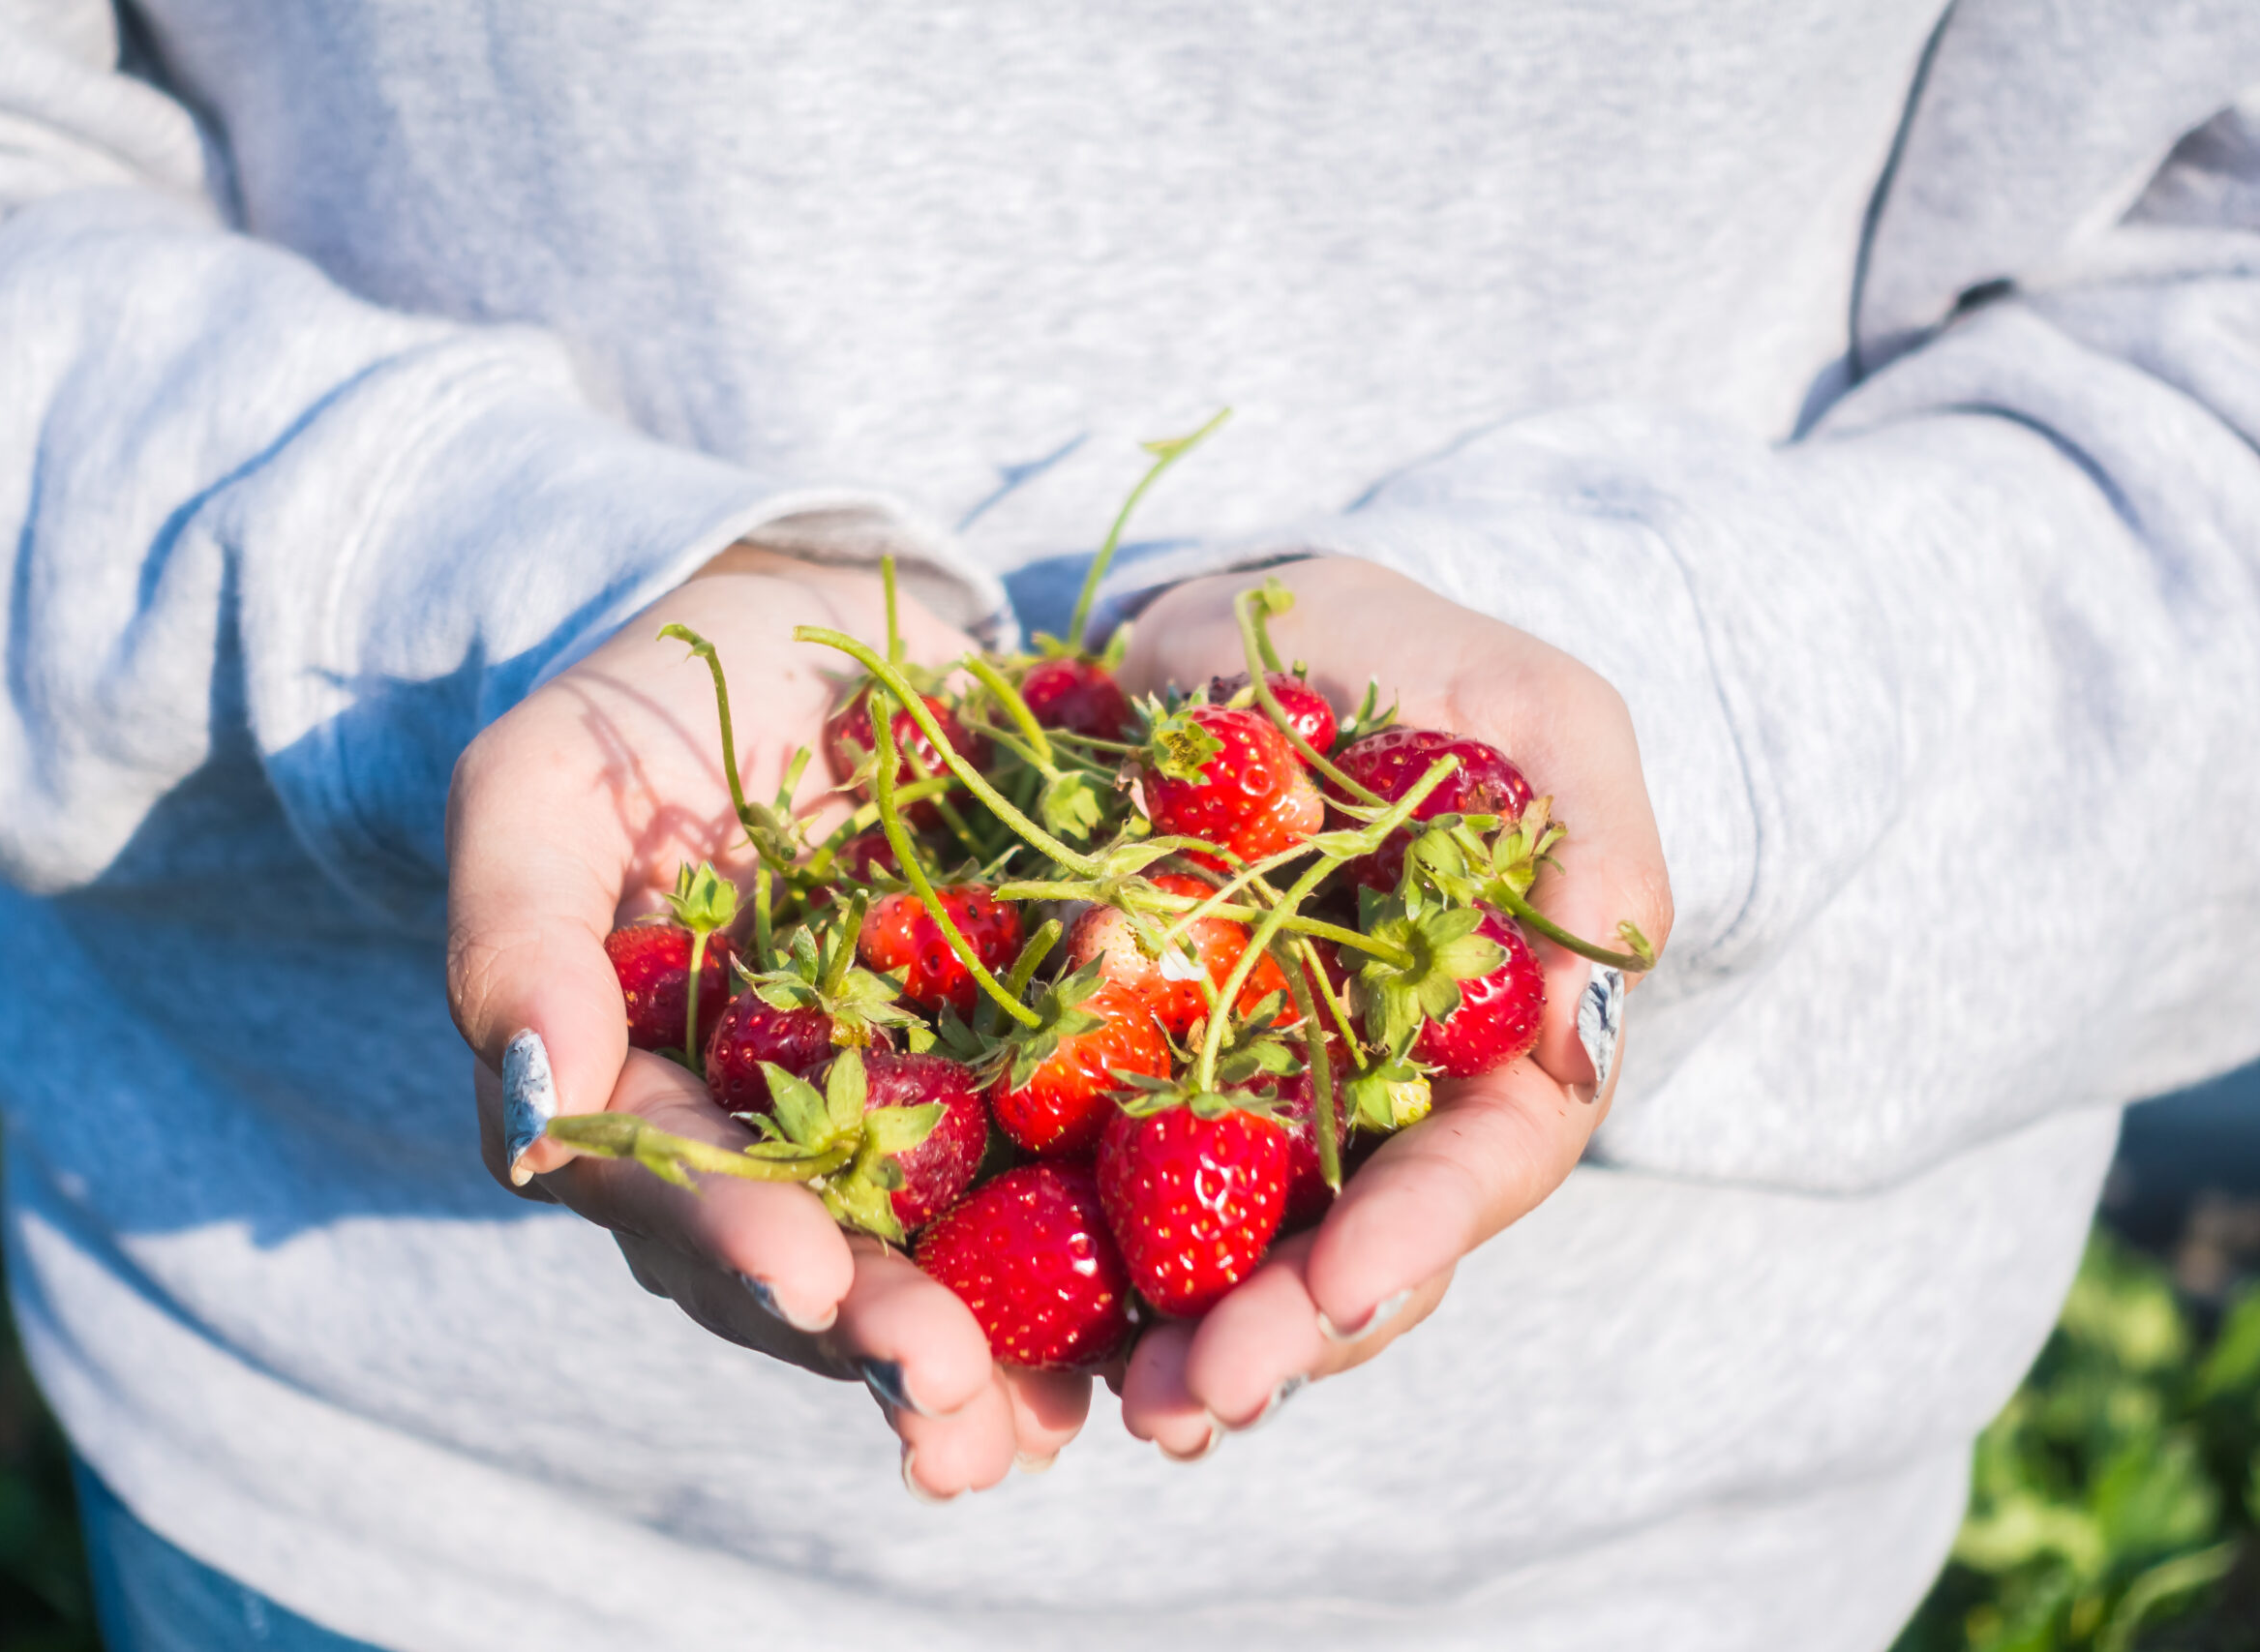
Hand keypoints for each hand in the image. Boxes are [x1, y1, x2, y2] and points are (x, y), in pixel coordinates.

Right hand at [445, 548, 1088, 1495]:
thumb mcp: (539, 790)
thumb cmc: (637, 713)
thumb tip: (533, 1115)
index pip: (678, 1195)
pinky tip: (1156, 1320)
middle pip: (819, 1270)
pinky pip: (1063, 1176)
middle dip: (884, 1340)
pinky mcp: (1018, 1073)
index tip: (805, 1278)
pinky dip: (1106, 1252)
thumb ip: (516, 942)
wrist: (797, 627)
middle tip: (950, 1395)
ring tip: (1046, 1422)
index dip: (738, 1243)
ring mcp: (901, 1119)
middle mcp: (773, 1144)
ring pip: (941, 1263)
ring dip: (994, 1354)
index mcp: (647, 1104)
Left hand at [1107, 555, 1674, 1456]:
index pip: (1475, 1165)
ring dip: (1184, 1343)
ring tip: (1125, 1408)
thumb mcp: (1535, 714)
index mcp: (1492, 1042)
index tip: (1340, 1285)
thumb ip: (1590, 839)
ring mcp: (1254, 1108)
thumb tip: (1588, 1033)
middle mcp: (1378, 1106)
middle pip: (1351, 1255)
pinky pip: (1104, 1193)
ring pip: (1234, 1258)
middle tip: (1197, 1399)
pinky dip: (1070, 1270)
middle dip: (1283, 1335)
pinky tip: (1020, 1337)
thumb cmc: (1414, 664)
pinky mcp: (1131, 1083)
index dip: (1415, 1233)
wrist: (1241, 632)